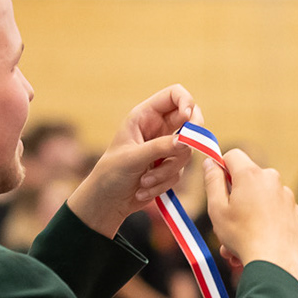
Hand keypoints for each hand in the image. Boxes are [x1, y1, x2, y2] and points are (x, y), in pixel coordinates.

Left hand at [65, 85, 201, 236]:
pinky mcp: (169, 167)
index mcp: (144, 116)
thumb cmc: (110, 174)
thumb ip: (160, 148)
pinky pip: (180, 172)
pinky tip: (143, 190)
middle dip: (189, 138)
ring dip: (167, 171)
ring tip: (144, 181)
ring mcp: (165, 148)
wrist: (106, 202)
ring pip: (186, 152)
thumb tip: (187, 142)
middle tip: (183, 150)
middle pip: (190, 120)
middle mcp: (158, 128)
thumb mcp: (132, 158)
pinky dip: (163, 183)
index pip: (174, 95)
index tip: (189, 120)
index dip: (186, 103)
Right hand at [204, 150, 297, 279]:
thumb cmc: (241, 236)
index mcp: (251, 174)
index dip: (221, 167)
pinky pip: (274, 210)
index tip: (216, 184)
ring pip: (260, 197)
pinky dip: (264, 221)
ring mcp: (286, 195)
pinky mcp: (294, 211)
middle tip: (225, 221)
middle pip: (247, 178)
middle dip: (234, 197)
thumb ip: (212, 181)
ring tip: (238, 242)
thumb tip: (210, 162)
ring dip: (248, 214)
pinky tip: (257, 242)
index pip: (233, 155)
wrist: (275, 263)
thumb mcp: (217, 208)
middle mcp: (272, 179)